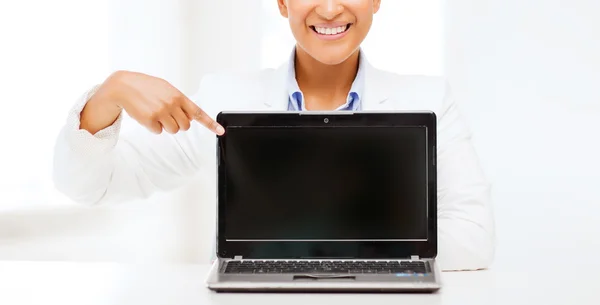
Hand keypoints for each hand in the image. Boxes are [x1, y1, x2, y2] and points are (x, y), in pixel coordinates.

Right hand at [82, 70, 223, 134]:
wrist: (124, 86)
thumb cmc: (146, 87)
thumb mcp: (166, 88)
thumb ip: (179, 101)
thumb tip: (190, 116)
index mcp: (178, 96)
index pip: (198, 112)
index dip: (210, 124)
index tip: (221, 131)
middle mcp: (172, 104)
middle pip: (185, 126)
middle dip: (178, 124)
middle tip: (167, 115)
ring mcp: (161, 112)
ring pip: (173, 130)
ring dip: (166, 126)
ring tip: (156, 114)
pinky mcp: (150, 120)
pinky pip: (159, 132)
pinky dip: (154, 127)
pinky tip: (147, 116)